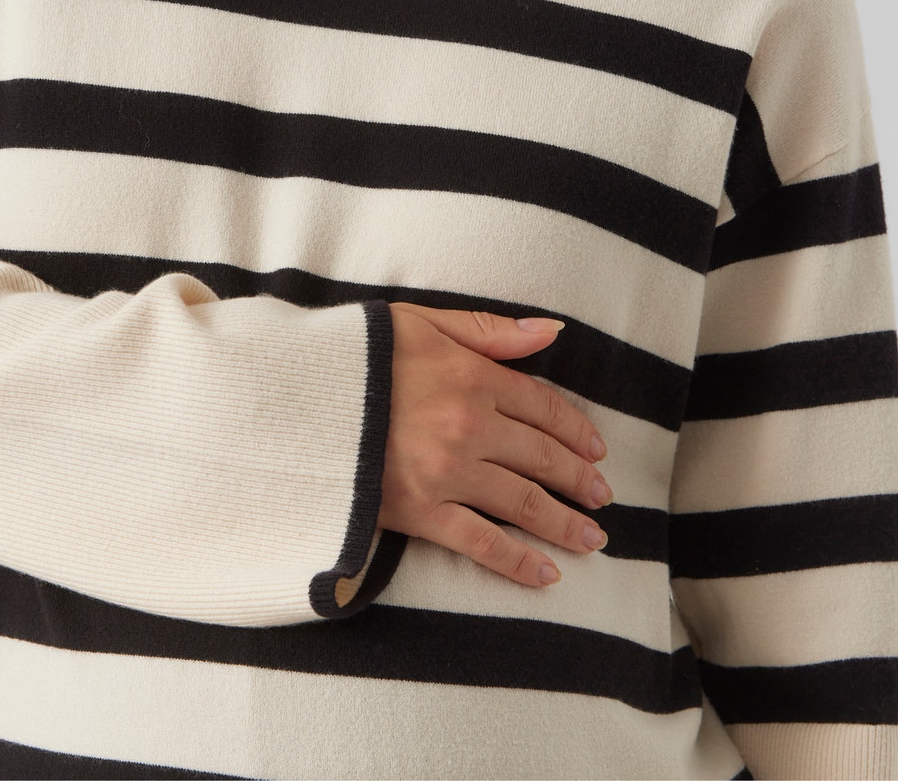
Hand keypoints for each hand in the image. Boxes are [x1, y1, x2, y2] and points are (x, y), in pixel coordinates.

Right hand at [377, 302, 612, 586]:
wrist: (295, 398)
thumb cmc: (357, 354)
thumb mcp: (422, 322)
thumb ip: (489, 330)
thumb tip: (551, 330)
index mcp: (473, 376)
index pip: (543, 406)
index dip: (576, 430)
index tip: (596, 450)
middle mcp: (470, 426)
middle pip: (541, 457)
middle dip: (579, 479)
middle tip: (602, 496)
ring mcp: (447, 473)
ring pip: (523, 503)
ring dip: (564, 523)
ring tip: (592, 538)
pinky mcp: (420, 512)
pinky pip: (482, 544)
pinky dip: (519, 563)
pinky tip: (547, 574)